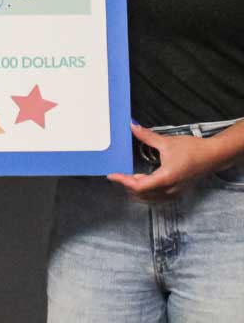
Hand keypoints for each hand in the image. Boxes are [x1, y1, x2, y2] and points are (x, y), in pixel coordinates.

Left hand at [108, 124, 225, 199]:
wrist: (213, 156)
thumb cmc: (192, 150)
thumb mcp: (166, 142)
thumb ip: (147, 136)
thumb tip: (132, 126)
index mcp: (165, 178)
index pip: (138, 185)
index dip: (123, 181)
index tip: (112, 175)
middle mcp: (169, 189)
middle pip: (143, 195)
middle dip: (128, 186)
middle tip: (118, 175)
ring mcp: (175, 192)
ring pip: (150, 198)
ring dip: (137, 191)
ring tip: (128, 178)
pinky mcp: (178, 191)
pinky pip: (158, 198)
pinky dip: (147, 192)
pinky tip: (143, 181)